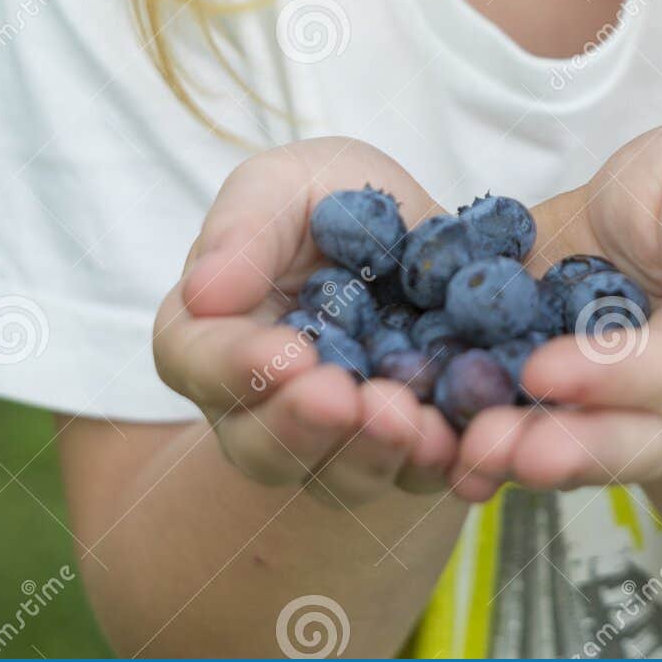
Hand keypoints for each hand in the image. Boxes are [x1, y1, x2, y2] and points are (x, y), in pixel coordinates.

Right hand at [153, 137, 460, 504]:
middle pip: (260, 445)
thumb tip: (204, 291)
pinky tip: (463, 446)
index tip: (290, 355)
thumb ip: (244, 224)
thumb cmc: (331, 197)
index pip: (198, 363)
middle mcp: (261, 407)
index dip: (237, 367)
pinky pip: (417, 478)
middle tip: (345, 398)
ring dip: (372, 454)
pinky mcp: (406, 456)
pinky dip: (439, 467)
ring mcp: (334, 442)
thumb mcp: (286, 183)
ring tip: (411, 422)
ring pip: (337, 477)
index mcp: (212, 335)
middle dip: (304, 427)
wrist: (424, 235)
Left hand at [451, 122, 661, 499]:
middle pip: (645, 438)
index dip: (623, 374)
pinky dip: (497, 455)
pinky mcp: (576, 423)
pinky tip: (447, 455)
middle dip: (573, 447)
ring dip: (529, 461)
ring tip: (470, 459)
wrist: (628, 222)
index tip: (545, 372)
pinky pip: (543, 445)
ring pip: (591, 456)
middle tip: (503, 448)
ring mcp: (639, 422)